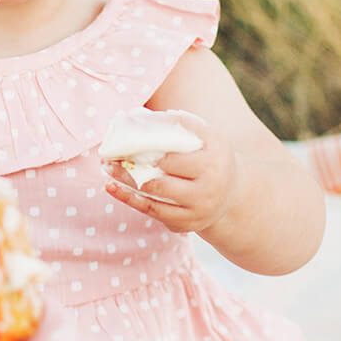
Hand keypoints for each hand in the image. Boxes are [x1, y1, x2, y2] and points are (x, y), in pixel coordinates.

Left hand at [100, 110, 240, 234]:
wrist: (233, 195)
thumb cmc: (213, 157)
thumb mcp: (210, 137)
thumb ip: (185, 124)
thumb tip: (149, 116)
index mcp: (213, 163)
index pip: (174, 159)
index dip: (149, 153)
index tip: (128, 144)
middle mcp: (207, 190)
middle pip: (160, 182)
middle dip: (131, 169)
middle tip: (109, 157)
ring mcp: (197, 211)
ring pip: (153, 198)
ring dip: (125, 185)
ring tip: (107, 169)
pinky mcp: (186, 225)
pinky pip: (153, 212)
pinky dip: (130, 200)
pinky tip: (112, 188)